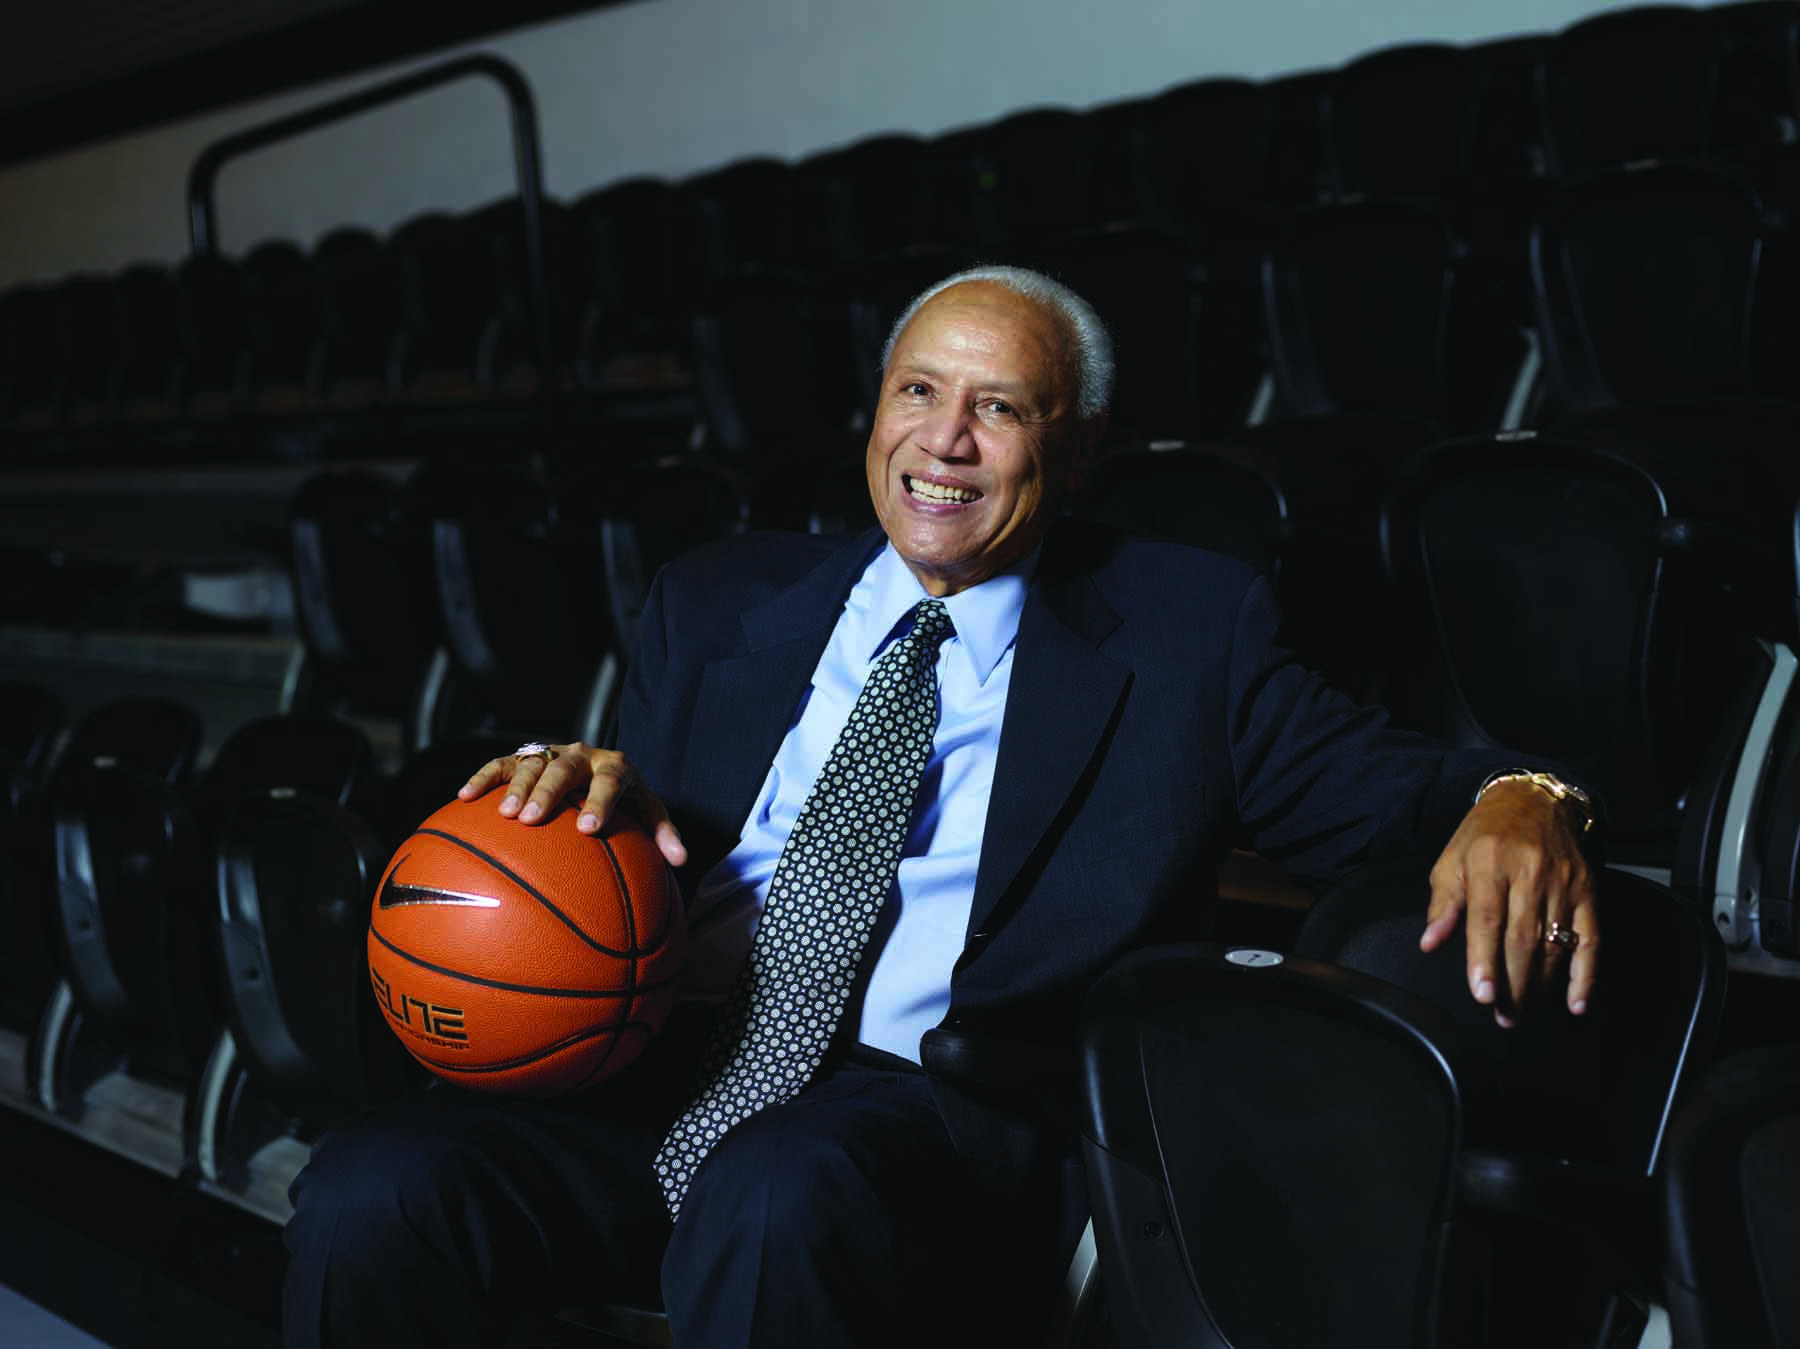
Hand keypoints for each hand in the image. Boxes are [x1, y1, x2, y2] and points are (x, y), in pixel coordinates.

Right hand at [458, 742, 687, 867]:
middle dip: (549, 791)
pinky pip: (501, 764)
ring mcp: (551, 753)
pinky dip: (483, 777)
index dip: (600, 802)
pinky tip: (463, 797)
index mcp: (615, 766)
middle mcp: (582, 755)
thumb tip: (680, 862)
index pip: (610, 781)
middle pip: (564, 768)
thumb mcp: (648, 813)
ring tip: (504, 815)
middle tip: (533, 818)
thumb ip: (663, 834)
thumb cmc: (626, 800)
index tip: (589, 829)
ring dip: (516, 787)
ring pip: (531, 764)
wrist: (601, 765)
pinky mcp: (525, 757)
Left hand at [1420, 778, 1596, 1026]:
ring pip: (1554, 945)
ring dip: (1539, 986)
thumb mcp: (1452, 859)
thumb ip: (1443, 903)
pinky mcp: (1588, 892)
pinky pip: (1590, 939)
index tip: (1483, 994)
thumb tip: (1430, 943)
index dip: (1484, 960)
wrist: (1534, 800)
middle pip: (1522, 939)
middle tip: (1502, 1016)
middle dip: (1512, 984)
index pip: (1487, 919)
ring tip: (1522, 1013)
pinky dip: (1585, 975)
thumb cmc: (1484, 835)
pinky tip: (1575, 1004)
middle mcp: (1530, 873)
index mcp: (1489, 863)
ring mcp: (1563, 884)